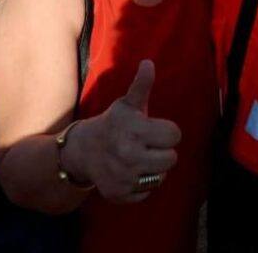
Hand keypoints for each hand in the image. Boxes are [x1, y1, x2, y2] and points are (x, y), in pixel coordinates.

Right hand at [75, 61, 181, 202]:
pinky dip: (142, 184)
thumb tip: (148, 63)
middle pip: (172, 158)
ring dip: (154, 168)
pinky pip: (147, 192)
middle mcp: (129, 155)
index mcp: (135, 130)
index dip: (168, 131)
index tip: (154, 129)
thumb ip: (142, 85)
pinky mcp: (119, 194)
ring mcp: (124, 177)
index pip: (175, 135)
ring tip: (140, 158)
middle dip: (162, 150)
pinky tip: (130, 172)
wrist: (82, 150)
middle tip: (147, 145)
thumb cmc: (113, 123)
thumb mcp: (128, 104)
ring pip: (161, 177)